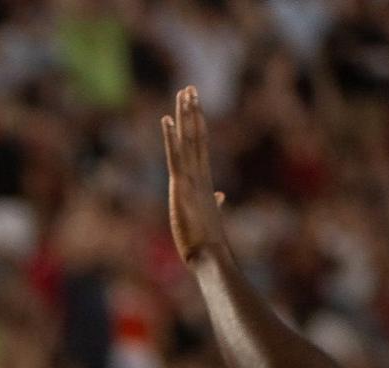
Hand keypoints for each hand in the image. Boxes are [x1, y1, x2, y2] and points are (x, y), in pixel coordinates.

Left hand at [161, 86, 229, 264]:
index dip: (198, 125)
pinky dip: (172, 137)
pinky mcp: (182, 187)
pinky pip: (175, 156)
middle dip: (193, 112)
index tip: (196, 106)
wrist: (211, 256)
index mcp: (205, 182)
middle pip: (197, 137)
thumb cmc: (209, 242)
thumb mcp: (210, 217)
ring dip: (186, 115)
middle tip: (191, 88)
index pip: (201, 147)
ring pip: (189, 141)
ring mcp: (192, 179)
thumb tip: (221, 197)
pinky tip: (167, 119)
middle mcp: (200, 175)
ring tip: (184, 93)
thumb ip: (215, 204)